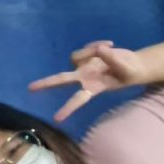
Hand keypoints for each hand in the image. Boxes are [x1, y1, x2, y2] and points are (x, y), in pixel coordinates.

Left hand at [29, 41, 148, 121]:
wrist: (133, 65)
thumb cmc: (129, 73)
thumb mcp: (126, 69)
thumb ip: (113, 60)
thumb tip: (99, 49)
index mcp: (93, 88)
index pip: (78, 99)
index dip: (68, 108)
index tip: (57, 119)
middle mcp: (83, 78)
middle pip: (61, 80)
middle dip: (46, 84)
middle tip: (30, 89)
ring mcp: (83, 67)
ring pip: (76, 57)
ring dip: (90, 50)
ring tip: (108, 47)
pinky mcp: (86, 57)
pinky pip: (85, 48)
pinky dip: (95, 45)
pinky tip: (110, 43)